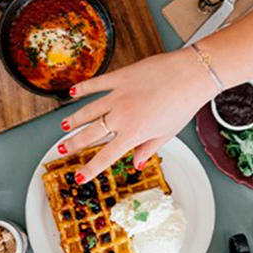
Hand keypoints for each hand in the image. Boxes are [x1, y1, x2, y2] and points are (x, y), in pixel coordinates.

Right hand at [59, 48, 217, 182]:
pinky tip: (72, 93)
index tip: (79, 177)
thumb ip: (148, 149)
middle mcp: (121, 116)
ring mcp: (118, 96)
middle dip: (73, 144)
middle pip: (90, 134)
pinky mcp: (120, 77)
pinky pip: (97, 84)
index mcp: (133, 134)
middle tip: (62, 149)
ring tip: (63, 126)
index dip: (90, 169)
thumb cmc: (183, 104)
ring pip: (88, 110)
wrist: (190, 75)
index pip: (105, 156)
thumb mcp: (167, 134)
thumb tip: (137, 164)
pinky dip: (83, 88)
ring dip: (73, 119)